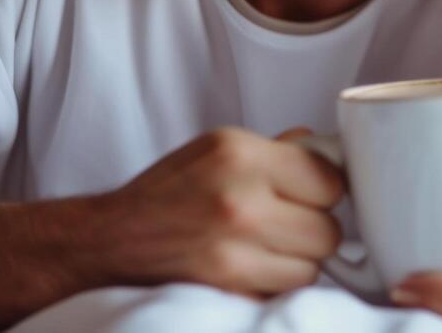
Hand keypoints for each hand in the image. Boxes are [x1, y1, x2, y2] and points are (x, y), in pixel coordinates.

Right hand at [93, 126, 343, 297]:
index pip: (331, 181)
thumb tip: (324, 147)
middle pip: (329, 231)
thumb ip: (275, 150)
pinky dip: (273, 285)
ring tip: (264, 247)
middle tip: (286, 222)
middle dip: (313, 229)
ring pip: (311, 269)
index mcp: (240, 155)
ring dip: (296, 262)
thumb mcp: (217, 148)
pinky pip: (281, 293)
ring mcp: (233, 252)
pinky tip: (249, 268)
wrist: (111, 240)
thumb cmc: (167, 192)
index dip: (323, 189)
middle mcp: (239, 202)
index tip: (309, 192)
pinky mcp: (226, 291)